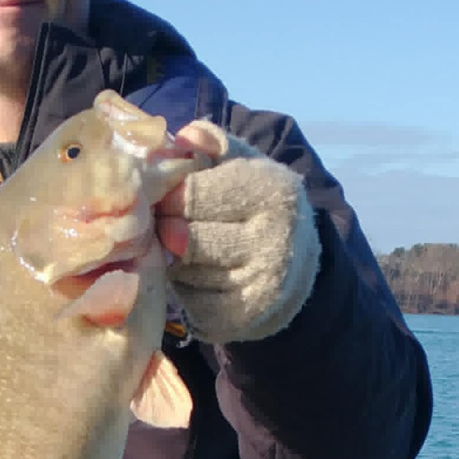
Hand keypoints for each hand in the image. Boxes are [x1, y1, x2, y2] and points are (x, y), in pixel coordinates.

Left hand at [155, 121, 320, 343]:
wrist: (295, 267)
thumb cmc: (253, 206)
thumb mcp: (242, 164)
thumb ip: (212, 145)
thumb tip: (184, 137)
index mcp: (274, 191)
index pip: (192, 195)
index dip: (168, 196)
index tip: (163, 197)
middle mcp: (274, 242)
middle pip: (183, 237)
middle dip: (168, 230)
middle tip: (171, 226)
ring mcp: (260, 287)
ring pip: (183, 271)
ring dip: (175, 261)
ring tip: (193, 250)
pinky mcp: (242, 321)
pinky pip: (188, 303)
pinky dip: (185, 290)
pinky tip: (202, 278)